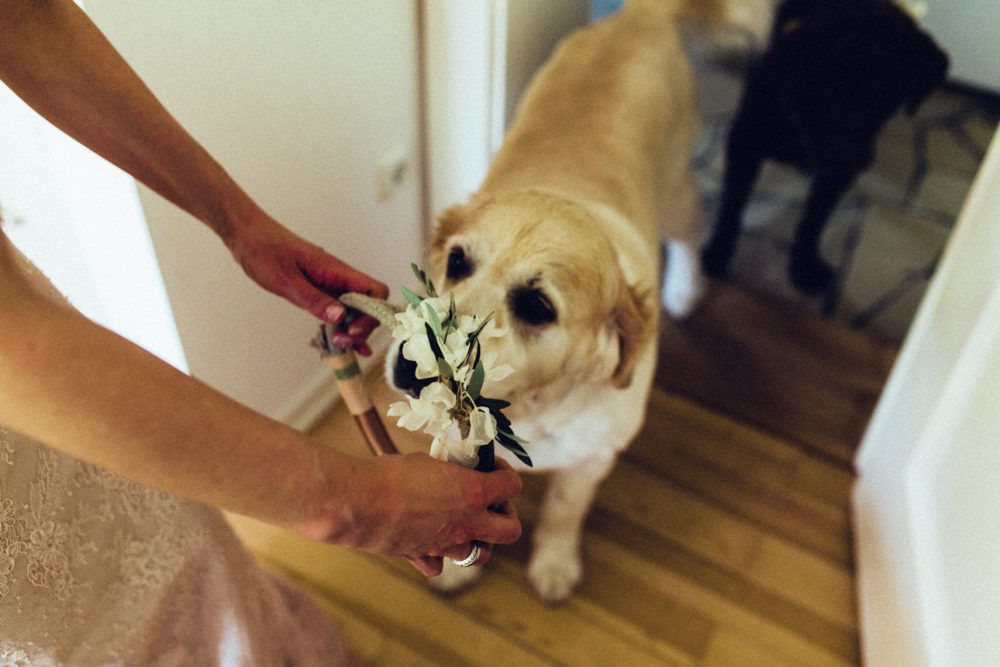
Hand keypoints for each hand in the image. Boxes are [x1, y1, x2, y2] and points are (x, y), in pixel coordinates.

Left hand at [225, 215, 388, 354]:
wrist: (249, 237)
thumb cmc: (266, 251)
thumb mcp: (287, 281)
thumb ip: (315, 299)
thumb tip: (341, 317)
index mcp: (336, 271)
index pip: (375, 291)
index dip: (373, 312)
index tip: (353, 328)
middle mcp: (339, 278)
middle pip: (370, 305)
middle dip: (362, 326)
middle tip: (341, 340)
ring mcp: (331, 285)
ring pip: (356, 310)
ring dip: (353, 329)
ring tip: (338, 343)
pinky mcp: (320, 291)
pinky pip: (339, 311)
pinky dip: (344, 327)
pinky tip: (346, 344)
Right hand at [306, 452, 522, 576]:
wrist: (359, 502)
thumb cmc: (391, 474)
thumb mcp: (428, 462)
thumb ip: (449, 473)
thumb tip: (453, 473)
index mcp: (474, 492)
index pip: (512, 485)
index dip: (506, 473)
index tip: (493, 467)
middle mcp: (467, 523)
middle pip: (510, 531)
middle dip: (506, 516)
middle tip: (491, 503)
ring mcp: (447, 545)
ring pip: (479, 555)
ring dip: (478, 540)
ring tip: (463, 523)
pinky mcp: (423, 556)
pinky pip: (439, 565)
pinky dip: (439, 557)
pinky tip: (430, 540)